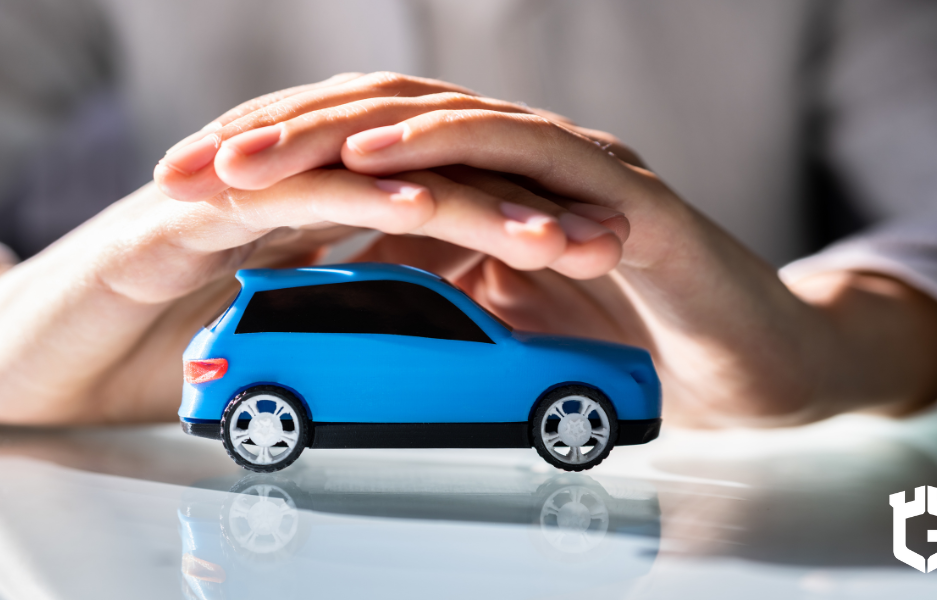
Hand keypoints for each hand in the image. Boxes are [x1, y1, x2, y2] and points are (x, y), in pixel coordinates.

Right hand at [0, 158, 629, 423]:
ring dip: (468, 198)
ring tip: (550, 232)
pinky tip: (423, 207)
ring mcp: (236, 191)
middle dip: (521, 204)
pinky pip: (282, 192)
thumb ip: (350, 317)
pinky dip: (356, 194)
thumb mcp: (282, 338)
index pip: (435, 205)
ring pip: (368, 173)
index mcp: (317, 219)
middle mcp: (288, 190)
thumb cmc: (151, 355)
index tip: (597, 255)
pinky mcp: (183, 209)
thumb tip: (438, 332)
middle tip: (606, 236)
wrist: (29, 361)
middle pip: (423, 177)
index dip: (518, 222)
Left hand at [153, 71, 936, 424]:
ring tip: (246, 159)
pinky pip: (514, 151)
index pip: (361, 147)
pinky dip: (436, 150)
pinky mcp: (614, 186)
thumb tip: (343, 293)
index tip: (183, 191)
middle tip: (183, 166)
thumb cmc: (630, 343)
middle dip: (272, 135)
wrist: (752, 366)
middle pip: (375, 117)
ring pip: (432, 117)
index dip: (270, 159)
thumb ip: (435, 284)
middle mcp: (516, 154)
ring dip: (331, 133)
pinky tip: (366, 165)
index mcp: (483, 177)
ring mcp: (564, 161)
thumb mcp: (500, 314)